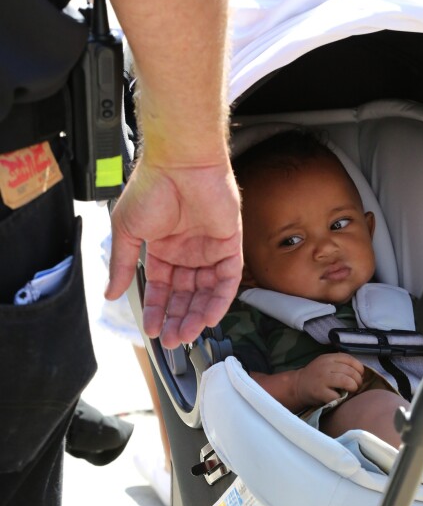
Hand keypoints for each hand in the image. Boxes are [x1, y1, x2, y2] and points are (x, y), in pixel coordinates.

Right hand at [105, 159, 242, 348]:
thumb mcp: (127, 231)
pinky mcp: (230, 244)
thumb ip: (123, 265)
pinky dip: (220, 300)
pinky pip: (228, 279)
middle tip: (173, 340)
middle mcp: (188, 252)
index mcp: (164, 249)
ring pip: (207, 291)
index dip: (158, 309)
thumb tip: (109, 294)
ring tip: (187, 334)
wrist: (180, 164)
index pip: (163, 288)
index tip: (153, 330)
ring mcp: (210, 249)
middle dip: (179, 318)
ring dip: (198, 315)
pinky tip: (209, 318)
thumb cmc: (152, 189)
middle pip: (186, 294)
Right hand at [295, 353, 363, 406]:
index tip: (360, 374)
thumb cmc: (316, 375)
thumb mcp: (326, 363)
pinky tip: (339, 397)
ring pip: (346, 381)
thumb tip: (359, 371)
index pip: (349, 359)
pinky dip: (341, 398)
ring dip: (353, 387)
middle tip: (357, 386)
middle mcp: (325, 366)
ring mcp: (322, 379)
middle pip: (350, 371)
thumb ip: (339, 363)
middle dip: (358, 380)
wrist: (298, 385)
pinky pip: (337, 395)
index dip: (359, 367)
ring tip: (352, 391)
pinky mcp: (319, 392)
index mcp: (328, 358)